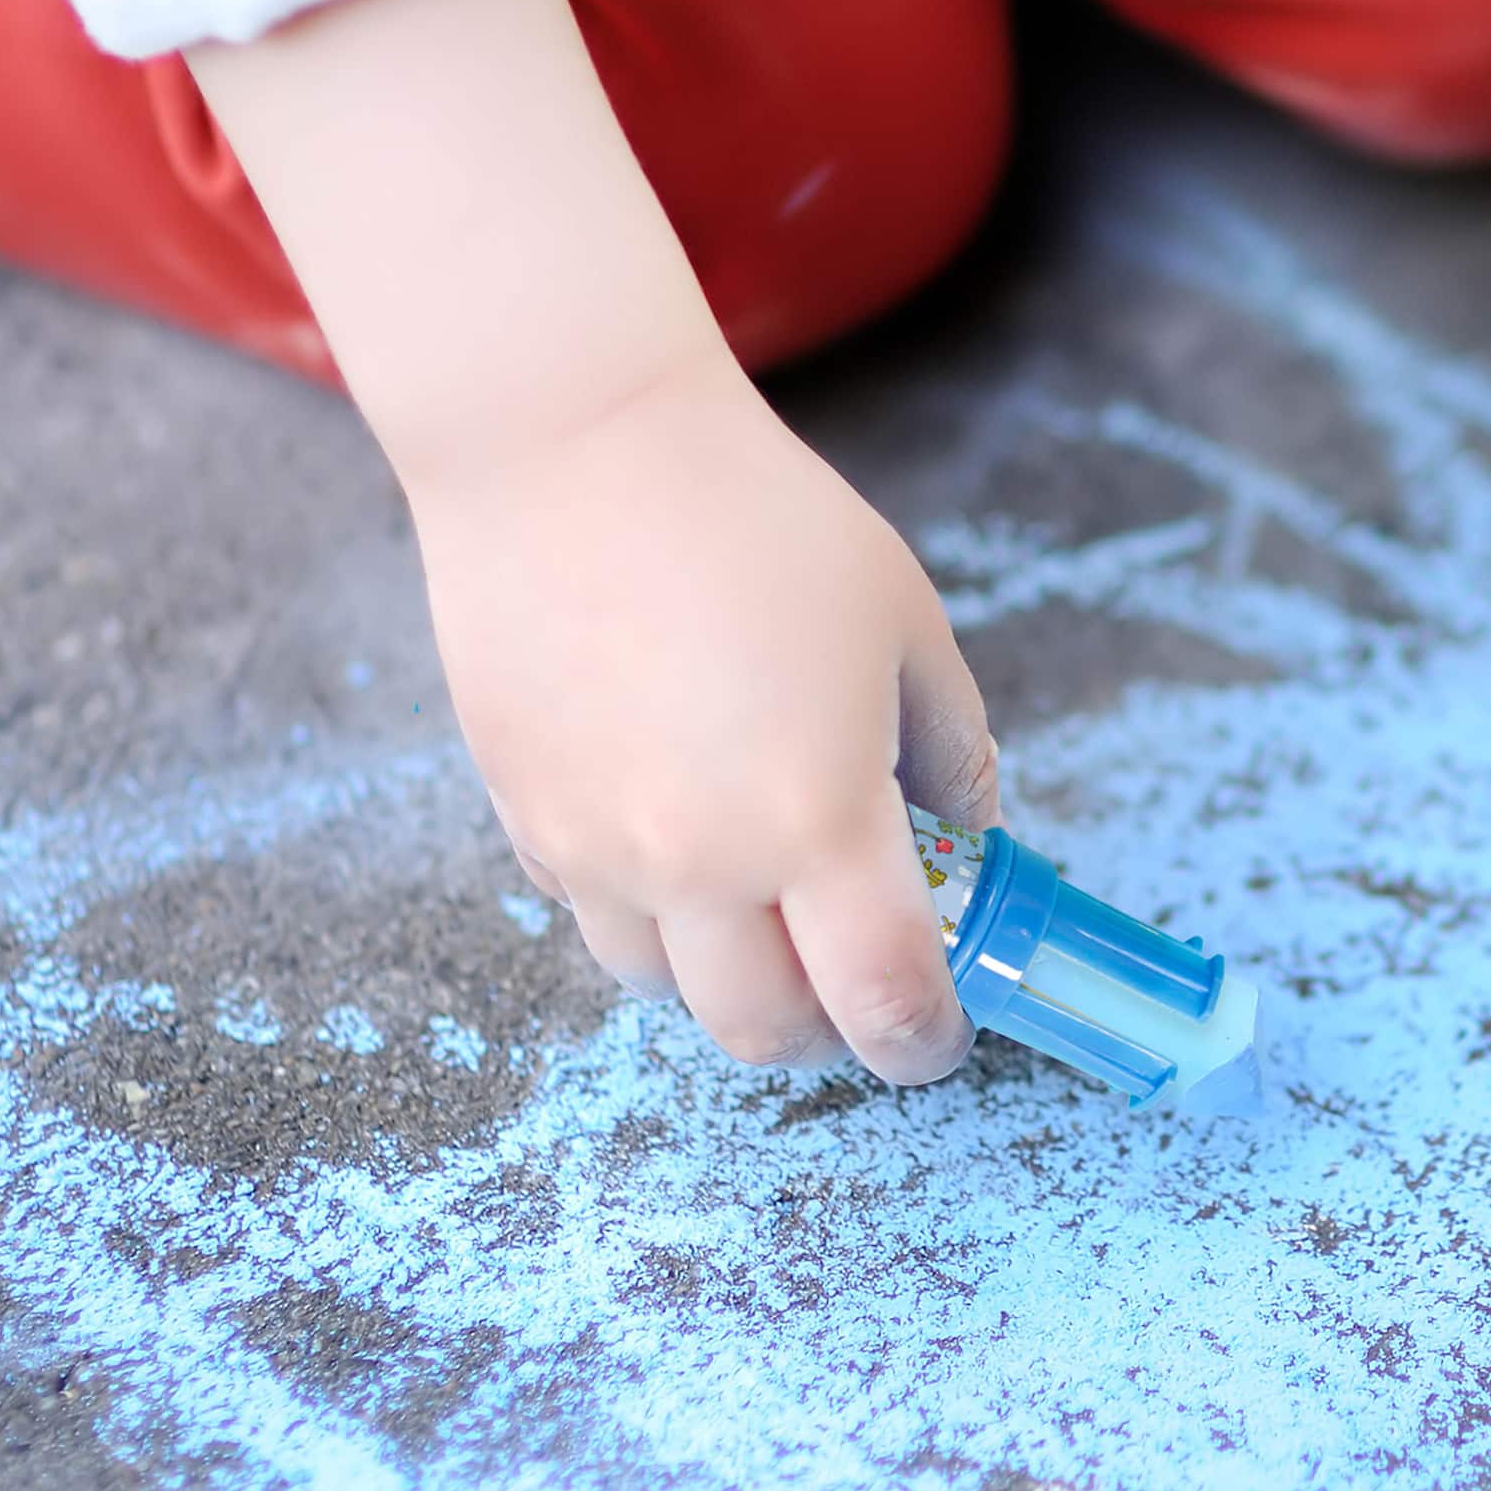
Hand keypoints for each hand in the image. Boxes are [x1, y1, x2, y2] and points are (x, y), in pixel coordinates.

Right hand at [408, 348, 1000, 1084]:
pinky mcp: (523, 817)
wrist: (573, 447)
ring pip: (666, 990)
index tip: (938, 1034)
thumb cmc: (760, 519)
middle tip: (850, 970)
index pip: (882, 1001)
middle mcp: (699, 863)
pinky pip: (591, 913)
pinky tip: (668, 819)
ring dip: (726, 972)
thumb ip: (950, 747)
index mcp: (817, 818)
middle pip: (765, 1033)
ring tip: (755, 890)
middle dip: (825, 1027)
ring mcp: (597, 850)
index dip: (924, 1042)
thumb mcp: (904, 619)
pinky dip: (644, 905)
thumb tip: (966, 831)